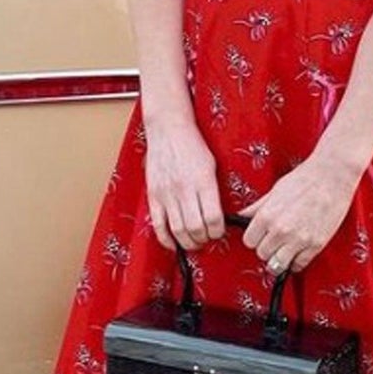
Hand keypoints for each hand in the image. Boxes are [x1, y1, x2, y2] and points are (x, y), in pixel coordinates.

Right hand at [143, 118, 226, 252]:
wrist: (168, 129)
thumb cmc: (192, 146)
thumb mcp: (212, 165)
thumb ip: (214, 191)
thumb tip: (218, 216)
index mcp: (204, 181)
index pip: (214, 218)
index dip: (218, 231)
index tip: (219, 232)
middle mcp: (185, 189)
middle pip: (196, 228)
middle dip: (204, 239)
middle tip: (206, 238)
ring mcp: (167, 193)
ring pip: (178, 230)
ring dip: (188, 242)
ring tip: (193, 242)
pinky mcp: (154, 195)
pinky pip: (158, 224)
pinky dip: (166, 239)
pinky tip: (173, 243)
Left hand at [238, 156, 359, 274]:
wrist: (332, 176)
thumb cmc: (304, 179)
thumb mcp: (274, 191)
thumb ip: (256, 208)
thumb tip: (241, 216)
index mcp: (267, 216)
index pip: (249, 241)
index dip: (254, 238)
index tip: (260, 235)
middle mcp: (280, 230)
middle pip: (262, 254)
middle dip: (267, 247)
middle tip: (274, 239)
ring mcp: (298, 240)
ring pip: (278, 265)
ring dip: (280, 258)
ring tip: (284, 248)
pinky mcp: (315, 245)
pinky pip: (299, 265)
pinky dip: (297, 261)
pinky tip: (298, 250)